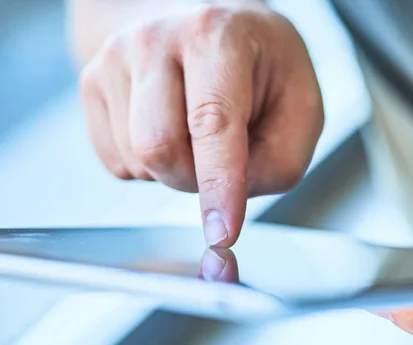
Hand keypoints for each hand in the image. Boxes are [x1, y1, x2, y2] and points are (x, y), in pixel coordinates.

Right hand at [79, 1, 323, 246]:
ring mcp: (115, 59)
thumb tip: (226, 204)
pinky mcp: (92, 83)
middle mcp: (157, 40)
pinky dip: (149, 166)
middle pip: (159, 149)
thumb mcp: (301, 107)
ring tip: (196, 132)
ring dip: (174, 171)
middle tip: (222, 157)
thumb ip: (278, 162)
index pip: (213, 123)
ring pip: (136, 161)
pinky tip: (170, 131)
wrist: (206, 26)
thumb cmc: (260, 66)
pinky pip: (116, 162)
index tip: (222, 231)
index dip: (218, 185)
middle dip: (195, 178)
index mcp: (218, 37)